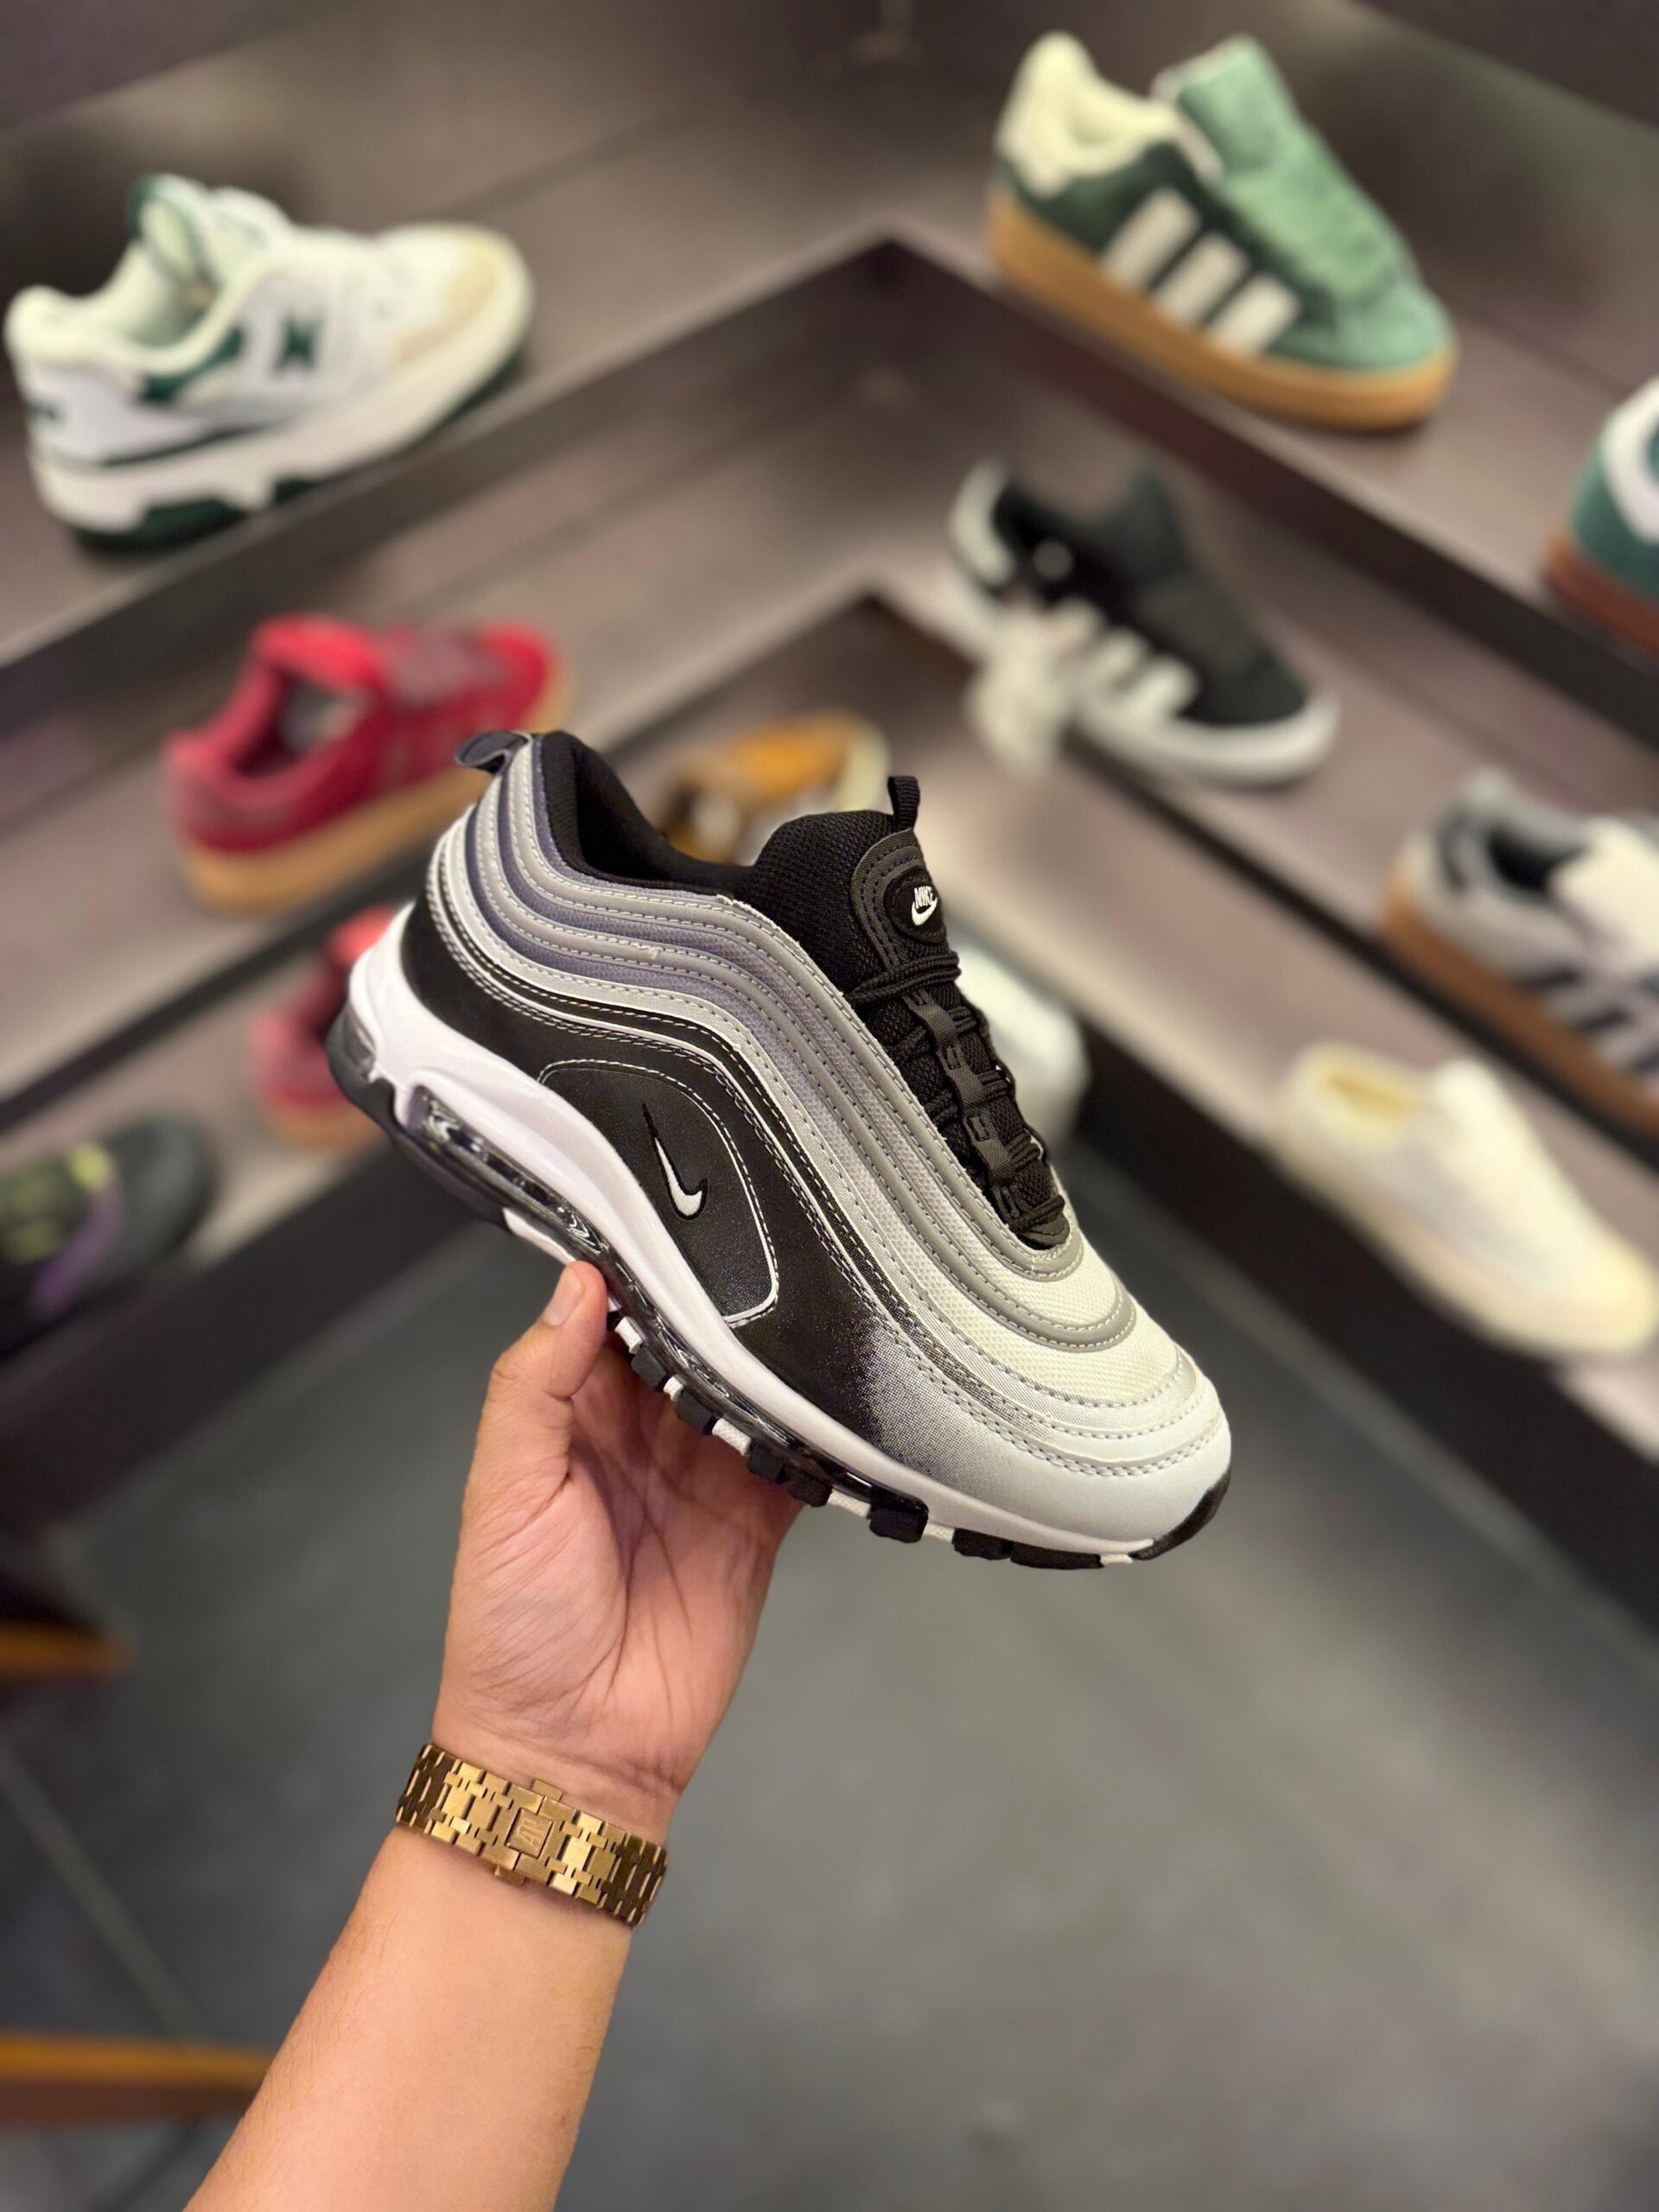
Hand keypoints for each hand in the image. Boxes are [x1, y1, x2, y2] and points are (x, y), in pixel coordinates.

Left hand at [431, 1262, 798, 1839]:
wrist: (573, 1752)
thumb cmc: (511, 1627)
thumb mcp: (501, 1493)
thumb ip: (534, 1385)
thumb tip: (578, 1283)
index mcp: (570, 1414)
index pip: (613, 1317)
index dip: (641, 1271)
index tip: (676, 1218)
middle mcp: (640, 1434)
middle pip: (692, 1344)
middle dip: (721, 1306)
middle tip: (763, 1250)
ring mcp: (704, 1476)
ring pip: (751, 1389)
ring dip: (774, 1359)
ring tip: (805, 1309)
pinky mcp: (757, 1523)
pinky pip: (797, 1460)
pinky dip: (818, 1431)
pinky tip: (835, 1394)